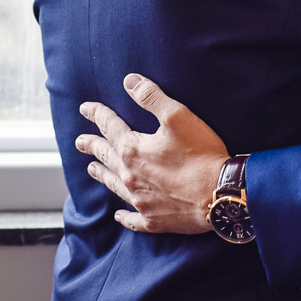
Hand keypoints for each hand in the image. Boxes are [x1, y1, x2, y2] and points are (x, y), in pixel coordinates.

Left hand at [75, 73, 228, 233]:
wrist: (220, 195)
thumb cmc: (201, 154)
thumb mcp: (177, 116)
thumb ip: (151, 97)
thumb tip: (129, 81)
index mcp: (133, 150)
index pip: (109, 126)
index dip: (97, 114)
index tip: (85, 108)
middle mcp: (131, 176)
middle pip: (107, 157)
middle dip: (93, 146)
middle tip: (80, 142)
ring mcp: (141, 200)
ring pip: (114, 185)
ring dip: (102, 175)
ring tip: (92, 169)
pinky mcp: (154, 219)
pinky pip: (132, 219)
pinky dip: (124, 216)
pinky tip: (119, 215)